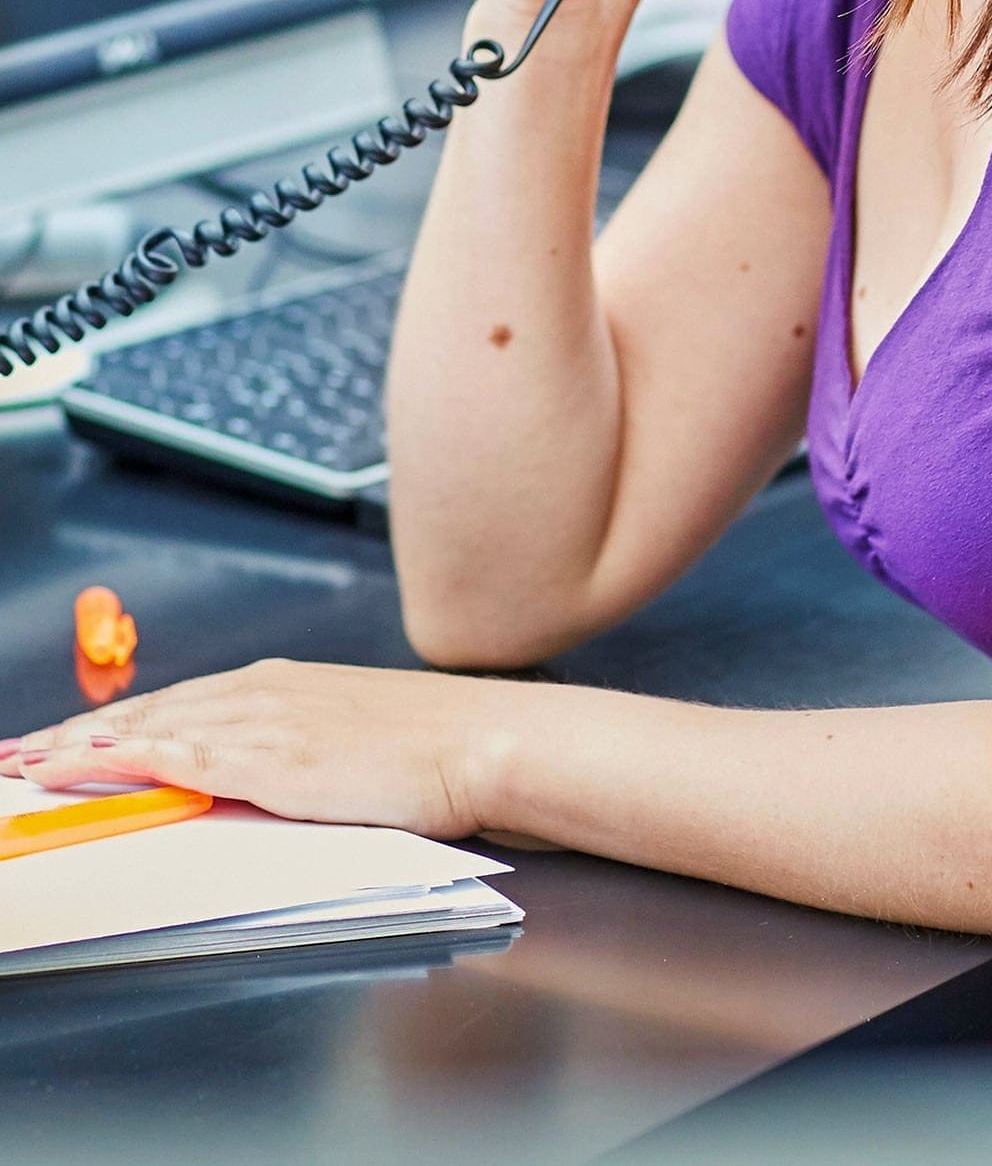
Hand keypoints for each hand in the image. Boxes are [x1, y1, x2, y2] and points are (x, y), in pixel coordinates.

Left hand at [0, 659, 524, 838]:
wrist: (482, 738)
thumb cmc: (431, 744)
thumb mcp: (348, 733)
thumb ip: (291, 745)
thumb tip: (244, 769)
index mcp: (281, 685)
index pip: (174, 704)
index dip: (110, 723)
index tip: (59, 739)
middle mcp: (266, 693)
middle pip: (151, 712)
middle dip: (77, 734)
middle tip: (19, 754)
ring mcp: (271, 724)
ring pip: (159, 730)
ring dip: (87, 746)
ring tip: (33, 765)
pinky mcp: (283, 760)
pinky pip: (195, 756)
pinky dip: (140, 756)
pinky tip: (104, 761)